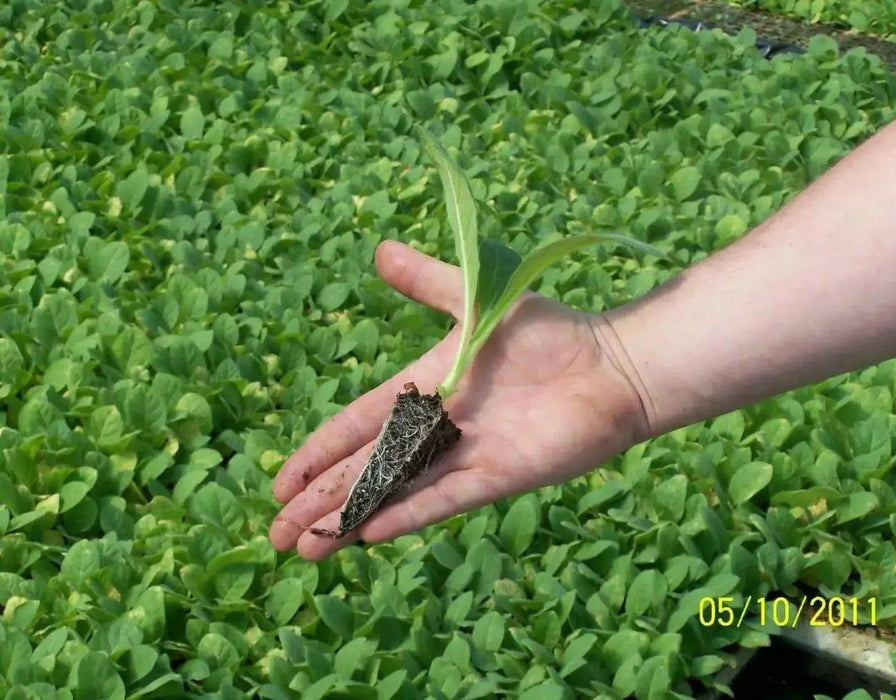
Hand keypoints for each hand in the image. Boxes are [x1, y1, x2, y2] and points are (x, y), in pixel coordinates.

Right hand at [269, 239, 649, 559]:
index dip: (318, 453)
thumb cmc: (549, 332)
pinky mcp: (498, 476)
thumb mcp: (475, 299)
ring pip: (395, 492)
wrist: (611, 364)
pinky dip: (407, 515)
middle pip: (365, 469)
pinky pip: (444, 498)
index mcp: (423, 389)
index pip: (357, 426)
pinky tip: (367, 535)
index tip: (279, 482)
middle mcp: (437, 430)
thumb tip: (379, 250)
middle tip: (273, 534)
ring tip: (305, 546)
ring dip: (349, 518)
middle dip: (319, 500)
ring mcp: (466, 456)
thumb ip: (427, 280)